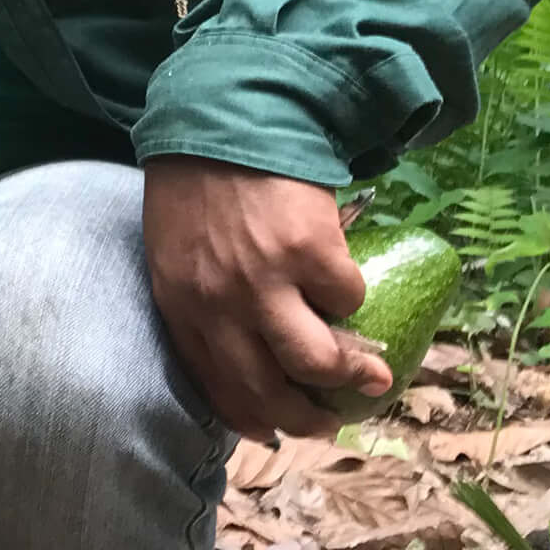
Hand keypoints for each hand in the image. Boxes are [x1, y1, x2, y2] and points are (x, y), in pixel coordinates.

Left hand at [143, 155, 387, 442]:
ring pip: (315, 362)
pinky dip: (356, 298)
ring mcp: (265, 281)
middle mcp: (219, 304)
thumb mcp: (176, 253)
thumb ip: (201, 300)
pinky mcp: (311, 252)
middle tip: (330, 420)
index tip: (276, 430)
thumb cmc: (195, 187)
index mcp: (181, 306)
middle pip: (266, 391)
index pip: (215, 387)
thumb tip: (244, 348)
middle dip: (305, 418)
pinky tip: (351, 284)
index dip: (251, 418)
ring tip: (372, 376)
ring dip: (350, 378)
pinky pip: (349, 298)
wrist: (223, 119)